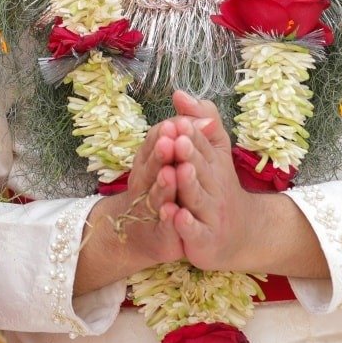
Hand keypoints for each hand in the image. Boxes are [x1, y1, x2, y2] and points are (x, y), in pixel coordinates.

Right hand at [113, 121, 184, 264]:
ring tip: (171, 173)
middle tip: (169, 141)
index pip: (154, 144)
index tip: (175, 122)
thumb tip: (195, 107)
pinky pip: (165, 227)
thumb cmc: (168, 190)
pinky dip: (169, 221)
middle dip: (160, 154)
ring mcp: (151, 209)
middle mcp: (146, 183)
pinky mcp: (161, 235)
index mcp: (150, 162)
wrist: (152, 235)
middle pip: (151, 167)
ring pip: (156, 196)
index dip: (163, 134)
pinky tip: (175, 214)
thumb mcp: (177, 156)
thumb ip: (186, 130)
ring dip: (162, 185)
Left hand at [158, 90, 260, 271]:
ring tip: (178, 171)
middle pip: (201, 169)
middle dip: (189, 154)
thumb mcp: (213, 150)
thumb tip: (178, 93)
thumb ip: (198, 120)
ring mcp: (211, 213)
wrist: (242, 233)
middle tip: (178, 140)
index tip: (179, 121)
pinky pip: (195, 231)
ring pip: (198, 198)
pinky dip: (186, 224)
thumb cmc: (218, 185)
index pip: (202, 145)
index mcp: (214, 163)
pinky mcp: (205, 239)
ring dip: (188, 184)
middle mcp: (215, 187)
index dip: (191, 133)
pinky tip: (176, 216)